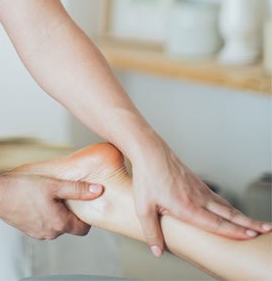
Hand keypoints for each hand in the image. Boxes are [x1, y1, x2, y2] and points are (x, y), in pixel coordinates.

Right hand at [0, 172, 103, 239]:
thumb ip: (78, 189)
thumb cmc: (23, 189)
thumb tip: (99, 190)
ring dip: (55, 211)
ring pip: (54, 223)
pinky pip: (41, 222)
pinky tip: (35, 198)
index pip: (83, 229)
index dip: (86, 215)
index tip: (83, 201)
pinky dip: (43, 212)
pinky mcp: (26, 229)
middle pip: (68, 225)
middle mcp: (50, 233)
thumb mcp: (54, 185)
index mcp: (59, 223)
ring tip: (48, 193)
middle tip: (63, 192)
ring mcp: (37, 233)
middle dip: (68, 210)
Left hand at [130, 135, 271, 256]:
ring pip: (225, 206)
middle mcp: (197, 198)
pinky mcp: (197, 183)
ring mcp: (199, 189)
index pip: (215, 223)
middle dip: (248, 224)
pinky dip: (229, 207)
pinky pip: (217, 198)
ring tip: (259, 225)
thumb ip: (152, 231)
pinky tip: (233, 212)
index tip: (250, 236)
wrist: (149, 151)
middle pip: (228, 214)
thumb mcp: (143, 207)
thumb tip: (158, 252)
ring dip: (243, 216)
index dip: (233, 231)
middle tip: (267, 230)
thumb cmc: (146, 177)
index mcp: (186, 206)